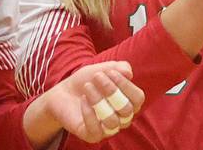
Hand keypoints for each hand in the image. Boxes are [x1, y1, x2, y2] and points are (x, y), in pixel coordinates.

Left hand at [24, 61, 143, 146]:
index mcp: (129, 102)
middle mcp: (122, 117)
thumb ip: (121, 67)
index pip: (138, 98)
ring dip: (99, 100)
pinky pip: (96, 130)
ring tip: (87, 86)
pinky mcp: (93, 135)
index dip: (126, 84)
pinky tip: (82, 99)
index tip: (110, 72)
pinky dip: (89, 113)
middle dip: (112, 90)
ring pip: (112, 120)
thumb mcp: (105, 68)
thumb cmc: (89, 80)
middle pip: (127, 109)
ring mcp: (108, 128)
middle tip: (97, 76)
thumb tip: (129, 74)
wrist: (64, 91)